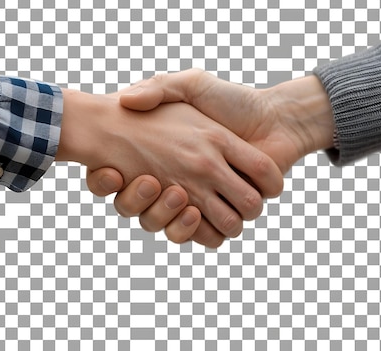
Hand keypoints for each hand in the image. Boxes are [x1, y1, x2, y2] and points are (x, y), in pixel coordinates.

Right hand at [55, 88, 282, 244]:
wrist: (275, 117)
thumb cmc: (233, 99)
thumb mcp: (190, 84)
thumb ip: (158, 87)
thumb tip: (125, 101)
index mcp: (163, 158)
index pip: (115, 180)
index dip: (104, 182)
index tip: (111, 171)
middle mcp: (180, 182)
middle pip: (141, 209)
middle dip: (138, 201)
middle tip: (151, 180)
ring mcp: (203, 201)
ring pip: (170, 226)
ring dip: (167, 215)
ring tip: (177, 191)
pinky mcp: (225, 214)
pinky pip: (204, 237)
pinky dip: (196, 231)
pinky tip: (194, 210)